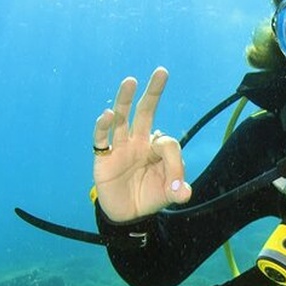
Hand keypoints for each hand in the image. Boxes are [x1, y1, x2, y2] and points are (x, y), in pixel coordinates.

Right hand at [92, 67, 191, 221]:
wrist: (129, 214)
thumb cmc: (149, 196)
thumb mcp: (170, 193)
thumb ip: (179, 188)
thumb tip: (184, 192)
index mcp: (156, 147)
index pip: (168, 141)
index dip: (174, 160)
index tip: (176, 184)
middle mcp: (139, 141)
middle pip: (146, 111)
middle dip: (154, 92)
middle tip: (162, 71)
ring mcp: (121, 146)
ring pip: (122, 117)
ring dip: (124, 99)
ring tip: (130, 81)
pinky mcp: (104, 157)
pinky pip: (101, 138)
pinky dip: (103, 125)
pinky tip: (107, 114)